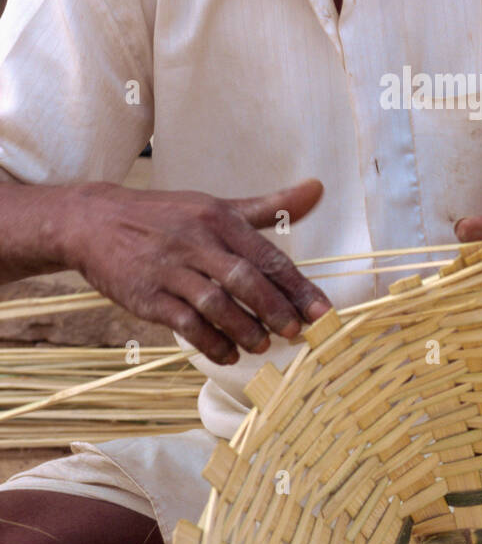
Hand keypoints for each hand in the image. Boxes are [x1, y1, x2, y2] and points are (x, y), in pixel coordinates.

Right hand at [64, 178, 330, 363]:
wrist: (94, 221)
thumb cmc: (167, 216)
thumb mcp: (216, 206)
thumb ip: (268, 206)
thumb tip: (318, 189)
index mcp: (219, 219)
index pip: (267, 256)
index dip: (298, 286)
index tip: (323, 312)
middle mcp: (196, 241)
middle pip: (244, 280)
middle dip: (275, 310)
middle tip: (297, 333)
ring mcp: (169, 269)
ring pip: (215, 303)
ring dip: (244, 329)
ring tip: (263, 345)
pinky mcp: (146, 295)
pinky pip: (184, 323)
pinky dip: (209, 342)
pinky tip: (227, 354)